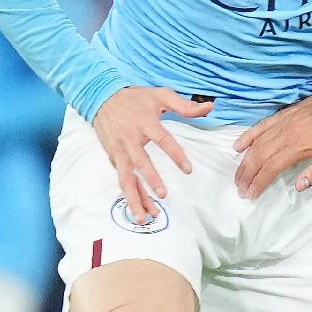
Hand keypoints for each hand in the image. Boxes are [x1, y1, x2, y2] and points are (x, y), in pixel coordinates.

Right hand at [91, 86, 214, 223]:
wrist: (100, 97)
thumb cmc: (134, 98)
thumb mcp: (160, 95)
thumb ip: (185, 105)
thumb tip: (210, 107)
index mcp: (145, 123)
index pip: (163, 140)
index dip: (175, 155)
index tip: (188, 170)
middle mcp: (130, 139)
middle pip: (140, 162)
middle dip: (150, 180)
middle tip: (163, 195)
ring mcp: (119, 150)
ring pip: (126, 178)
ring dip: (134, 198)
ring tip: (144, 217)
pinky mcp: (113, 158)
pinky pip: (122, 179)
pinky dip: (130, 195)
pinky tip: (139, 210)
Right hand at [232, 87, 311, 199]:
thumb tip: (298, 186)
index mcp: (299, 147)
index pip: (271, 168)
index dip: (259, 183)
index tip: (250, 194)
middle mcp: (286, 135)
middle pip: (259, 157)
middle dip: (247, 175)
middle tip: (240, 189)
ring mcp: (283, 123)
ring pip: (257, 143)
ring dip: (245, 161)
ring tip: (238, 175)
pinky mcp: (283, 115)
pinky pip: (260, 126)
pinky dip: (247, 136)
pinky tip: (238, 146)